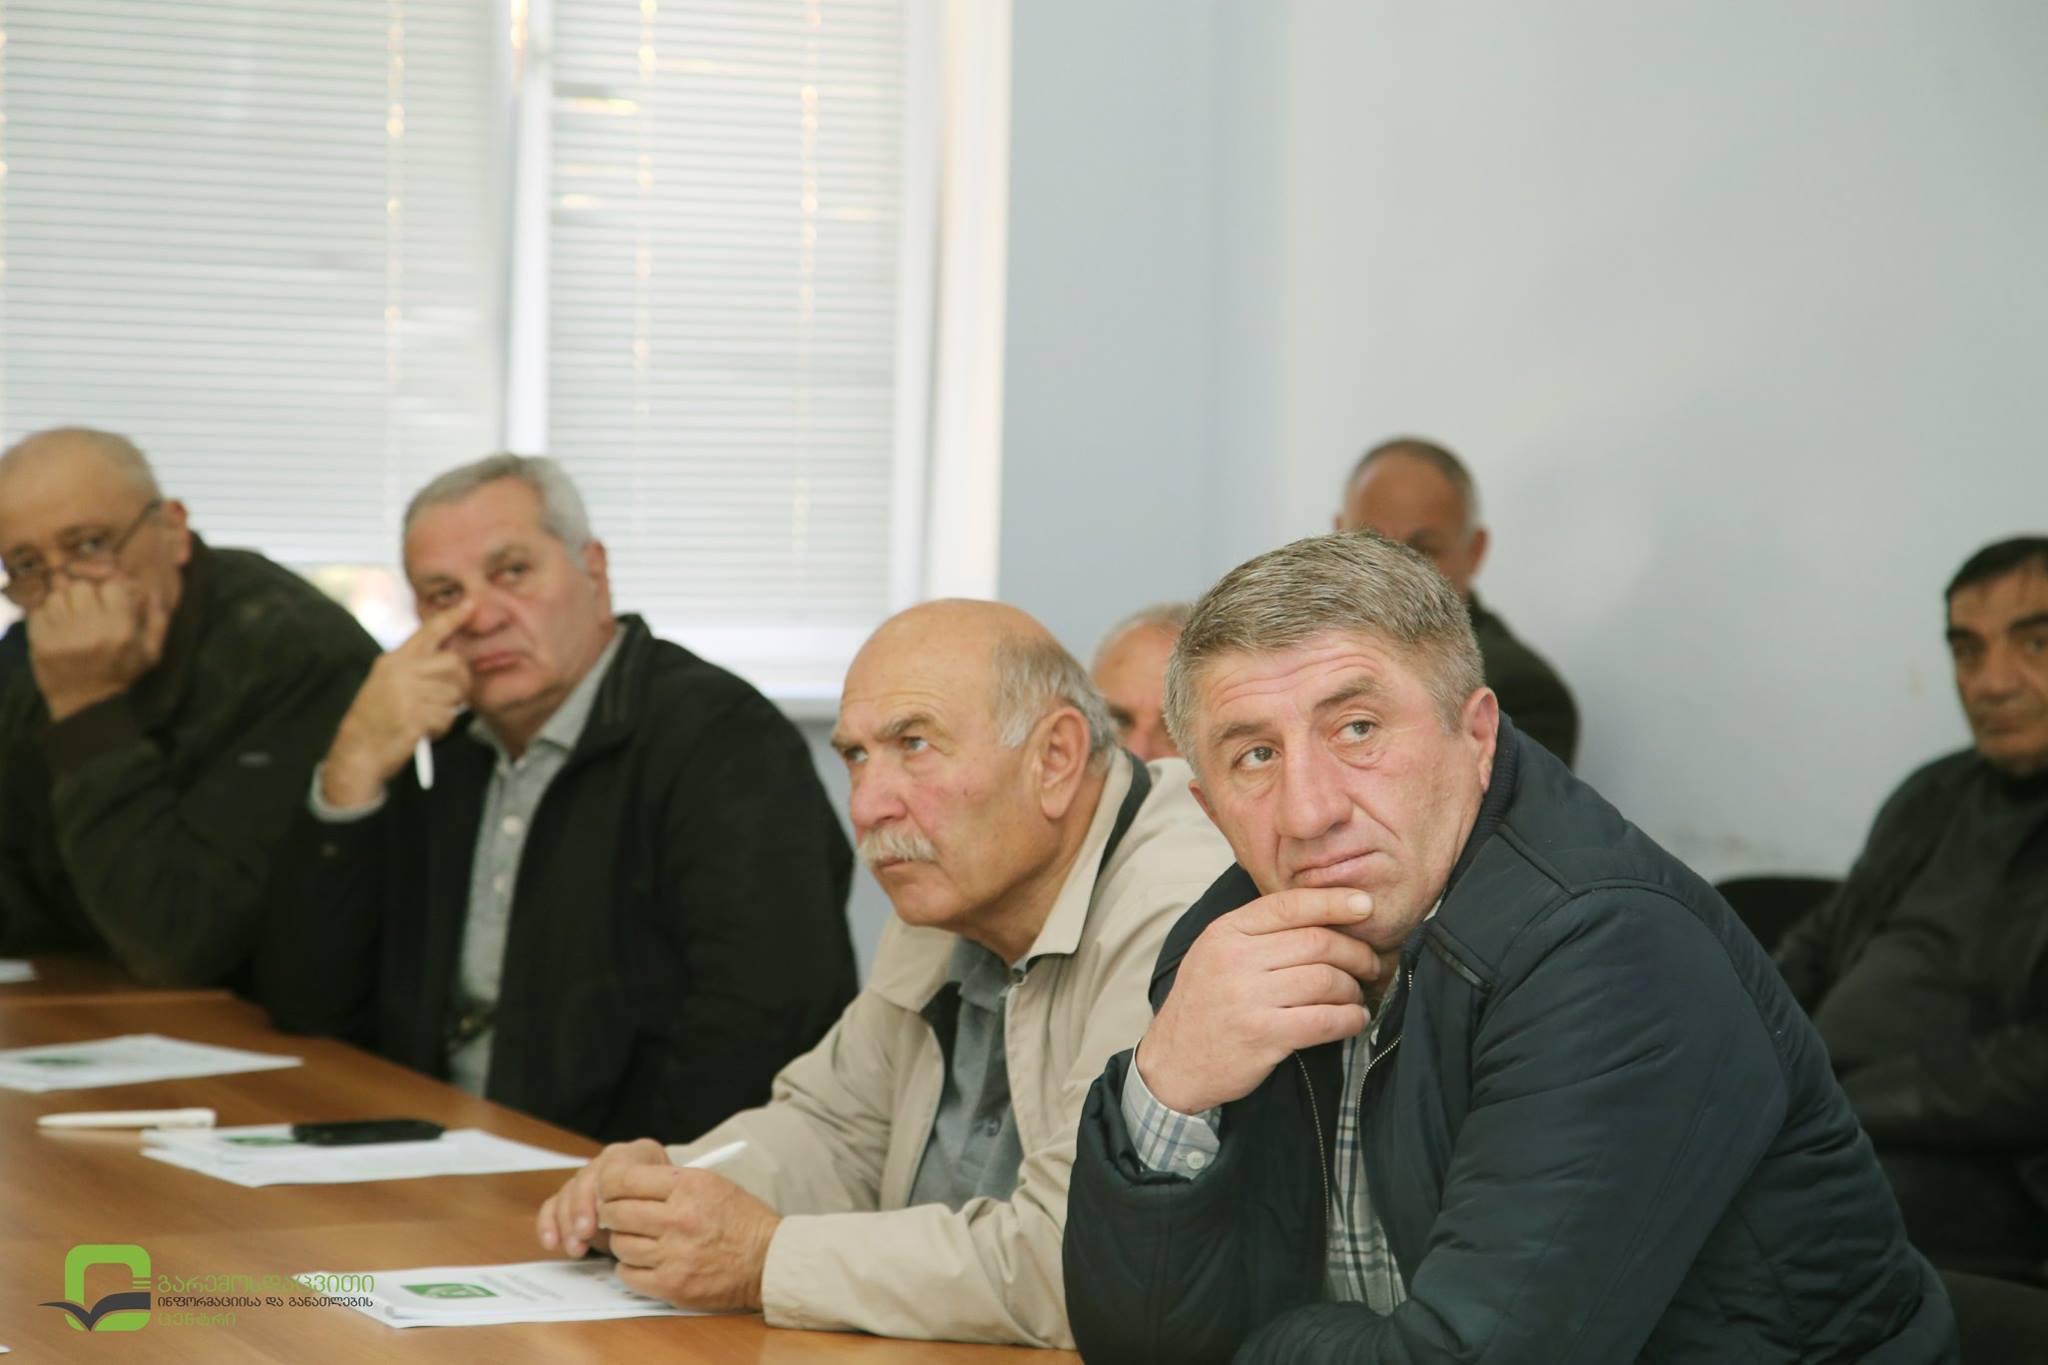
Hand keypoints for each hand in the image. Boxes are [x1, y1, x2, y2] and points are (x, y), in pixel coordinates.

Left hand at [25, 578, 169, 720]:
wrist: (86, 707)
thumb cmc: (121, 677)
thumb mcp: (150, 654)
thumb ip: (157, 622)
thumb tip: (153, 594)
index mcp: (122, 630)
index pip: (111, 586)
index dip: (109, 592)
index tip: (108, 604)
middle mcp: (93, 630)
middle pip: (80, 587)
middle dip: (84, 596)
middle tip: (87, 610)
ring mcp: (64, 637)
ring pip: (57, 596)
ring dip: (63, 604)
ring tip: (71, 620)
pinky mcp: (41, 644)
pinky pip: (38, 612)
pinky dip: (46, 616)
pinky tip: (56, 629)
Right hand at [320, 602, 474, 807]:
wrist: (357, 752)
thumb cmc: (377, 718)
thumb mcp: (388, 683)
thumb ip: (414, 667)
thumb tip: (454, 660)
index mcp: (394, 660)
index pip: (428, 631)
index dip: (453, 617)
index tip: (471, 604)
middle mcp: (400, 672)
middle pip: (455, 664)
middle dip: (460, 682)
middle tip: (447, 698)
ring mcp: (407, 694)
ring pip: (455, 693)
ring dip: (447, 709)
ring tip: (424, 717)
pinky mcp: (415, 717)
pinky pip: (447, 718)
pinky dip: (440, 728)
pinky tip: (421, 731)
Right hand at [537, 1138, 670, 1258]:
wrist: (664, 1212)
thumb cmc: (667, 1208)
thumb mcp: (664, 1206)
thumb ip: (644, 1209)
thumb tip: (617, 1224)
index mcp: (639, 1154)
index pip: (614, 1165)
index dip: (605, 1190)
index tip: (605, 1213)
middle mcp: (611, 1160)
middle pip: (586, 1178)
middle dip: (582, 1209)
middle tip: (585, 1234)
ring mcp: (590, 1177)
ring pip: (568, 1192)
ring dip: (567, 1223)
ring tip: (576, 1248)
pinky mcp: (572, 1196)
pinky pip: (553, 1205)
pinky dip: (549, 1224)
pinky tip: (552, 1243)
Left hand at [599, 1165, 780, 1311]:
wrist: (769, 1260)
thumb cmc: (741, 1220)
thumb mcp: (711, 1183)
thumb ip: (669, 1181)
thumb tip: (621, 1186)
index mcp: (688, 1186)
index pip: (623, 1180)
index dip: (608, 1186)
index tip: (610, 1191)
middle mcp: (679, 1218)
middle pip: (615, 1213)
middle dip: (610, 1214)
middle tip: (616, 1217)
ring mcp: (674, 1254)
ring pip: (620, 1245)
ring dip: (623, 1243)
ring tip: (638, 1240)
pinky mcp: (672, 1284)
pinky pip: (628, 1274)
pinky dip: (630, 1268)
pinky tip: (645, 1262)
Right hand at [1134, 888, 1383, 1114]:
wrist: (1173, 1063)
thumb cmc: (1204, 1005)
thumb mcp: (1216, 954)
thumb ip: (1258, 932)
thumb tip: (1323, 913)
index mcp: (1225, 932)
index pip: (1289, 905)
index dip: (1333, 902)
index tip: (1365, 905)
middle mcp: (1234, 959)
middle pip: (1317, 943)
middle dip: (1355, 952)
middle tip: (1369, 964)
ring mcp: (1247, 998)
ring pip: (1325, 980)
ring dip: (1353, 989)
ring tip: (1356, 996)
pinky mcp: (1263, 1035)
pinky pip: (1324, 1020)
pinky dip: (1350, 1019)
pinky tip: (1354, 1020)